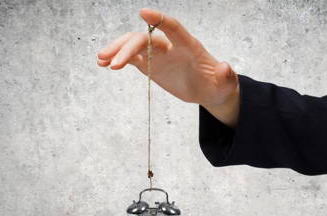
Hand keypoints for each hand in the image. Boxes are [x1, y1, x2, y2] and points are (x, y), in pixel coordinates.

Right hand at [97, 8, 239, 127]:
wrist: (208, 91)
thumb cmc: (218, 85)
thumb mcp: (225, 84)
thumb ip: (225, 76)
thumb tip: (225, 67)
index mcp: (188, 46)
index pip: (172, 28)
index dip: (158, 20)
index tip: (142, 13)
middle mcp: (170, 46)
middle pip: (144, 39)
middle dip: (127, 47)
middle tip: (112, 62)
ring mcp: (158, 54)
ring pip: (133, 46)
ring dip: (117, 51)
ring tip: (101, 61)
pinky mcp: (150, 65)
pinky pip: (130, 58)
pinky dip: (117, 60)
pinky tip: (104, 65)